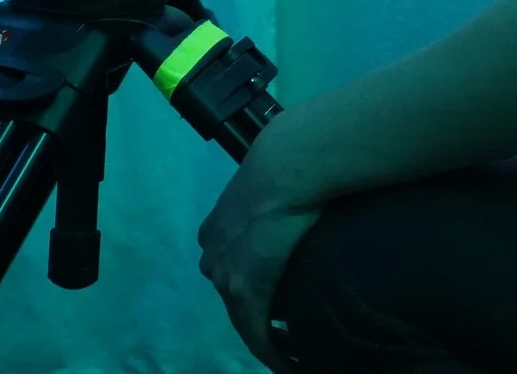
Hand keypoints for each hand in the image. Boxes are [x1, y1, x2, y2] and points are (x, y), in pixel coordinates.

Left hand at [198, 120, 328, 370]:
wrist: (288, 165)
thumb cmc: (291, 163)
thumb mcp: (273, 181)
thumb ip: (276, 195)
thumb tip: (302, 191)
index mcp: (216, 229)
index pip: (230, 266)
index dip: (253, 285)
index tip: (277, 297)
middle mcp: (213, 255)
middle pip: (235, 296)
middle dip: (261, 317)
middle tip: (291, 333)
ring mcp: (226, 275)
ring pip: (246, 320)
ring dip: (270, 339)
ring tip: (296, 353)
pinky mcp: (246, 293)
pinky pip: (258, 336)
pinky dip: (275, 354)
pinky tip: (292, 364)